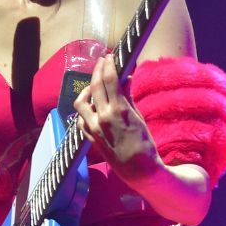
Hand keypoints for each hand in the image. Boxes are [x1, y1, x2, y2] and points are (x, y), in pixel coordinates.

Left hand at [72, 55, 158, 179]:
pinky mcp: (90, 138)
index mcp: (118, 110)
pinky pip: (80, 120)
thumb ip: (128, 96)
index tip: (110, 57)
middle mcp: (102, 117)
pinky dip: (84, 111)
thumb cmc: (144, 143)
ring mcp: (94, 128)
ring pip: (81, 102)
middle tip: (102, 61)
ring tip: (93, 87)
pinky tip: (92, 108)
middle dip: (97, 70)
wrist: (139, 169)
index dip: (109, 65)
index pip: (109, 79)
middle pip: (95, 86)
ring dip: (86, 91)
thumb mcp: (138, 117)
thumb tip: (125, 78)